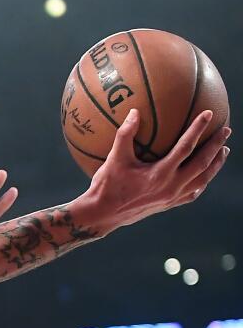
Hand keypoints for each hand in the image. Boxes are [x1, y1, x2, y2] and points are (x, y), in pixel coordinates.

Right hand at [82, 109, 228, 229]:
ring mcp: (171, 198)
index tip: (208, 114)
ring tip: (224, 151)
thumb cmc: (106, 186)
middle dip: (216, 146)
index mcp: (160, 174)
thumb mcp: (114, 159)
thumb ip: (125, 134)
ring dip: (216, 165)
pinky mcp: (168, 205)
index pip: (186, 147)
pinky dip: (202, 182)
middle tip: (226, 131)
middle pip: (202, 164)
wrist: (102, 215)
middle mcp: (170, 186)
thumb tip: (136, 112)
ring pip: (202, 180)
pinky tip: (205, 176)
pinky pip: (192, 193)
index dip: (198, 129)